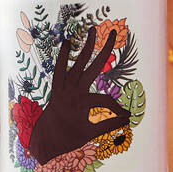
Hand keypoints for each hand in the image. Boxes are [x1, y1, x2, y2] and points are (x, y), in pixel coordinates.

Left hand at [29, 24, 130, 164]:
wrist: (44, 141)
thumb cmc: (68, 139)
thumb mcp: (90, 134)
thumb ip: (109, 125)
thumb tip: (128, 119)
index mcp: (82, 103)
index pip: (106, 101)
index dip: (118, 110)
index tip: (126, 117)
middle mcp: (73, 91)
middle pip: (92, 67)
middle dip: (104, 50)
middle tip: (111, 33)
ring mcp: (63, 88)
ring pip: (76, 63)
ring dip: (84, 47)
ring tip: (91, 30)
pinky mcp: (56, 88)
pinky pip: (59, 69)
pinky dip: (62, 56)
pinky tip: (67, 42)